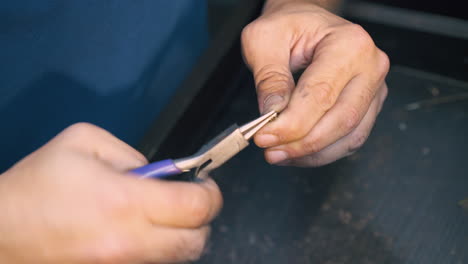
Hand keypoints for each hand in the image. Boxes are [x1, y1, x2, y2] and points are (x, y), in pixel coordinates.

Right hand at [0, 123, 221, 262]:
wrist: (0, 233)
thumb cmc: (37, 185)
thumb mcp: (84, 142)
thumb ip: (132, 154)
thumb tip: (159, 174)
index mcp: (125, 202)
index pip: (196, 207)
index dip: (211, 194)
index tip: (205, 184)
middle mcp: (130, 242)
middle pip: (196, 242)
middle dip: (201, 220)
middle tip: (187, 201)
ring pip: (176, 258)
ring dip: (180, 236)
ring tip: (158, 216)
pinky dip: (157, 250)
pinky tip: (136, 233)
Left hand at [241, 0, 388, 165]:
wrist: (305, 22)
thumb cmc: (288, 25)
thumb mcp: (264, 40)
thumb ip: (269, 77)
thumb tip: (273, 113)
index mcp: (349, 44)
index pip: (321, 95)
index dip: (291, 124)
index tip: (264, 137)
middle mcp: (370, 67)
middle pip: (342, 120)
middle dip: (302, 144)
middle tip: (270, 151)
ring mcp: (373, 89)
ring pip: (349, 137)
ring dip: (312, 154)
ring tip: (279, 154)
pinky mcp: (368, 106)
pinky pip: (349, 140)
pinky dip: (322, 152)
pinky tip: (296, 151)